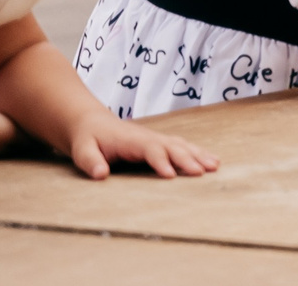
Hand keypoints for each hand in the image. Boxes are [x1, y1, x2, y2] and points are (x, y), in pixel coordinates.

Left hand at [58, 111, 218, 179]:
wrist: (92, 123)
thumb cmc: (88, 138)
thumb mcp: (82, 151)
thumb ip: (91, 162)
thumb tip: (100, 175)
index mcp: (132, 140)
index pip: (150, 149)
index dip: (161, 161)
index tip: (171, 175)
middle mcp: (149, 137)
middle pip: (172, 146)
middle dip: (188, 159)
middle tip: (203, 172)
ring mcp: (156, 138)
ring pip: (182, 145)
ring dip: (199, 154)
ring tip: (215, 166)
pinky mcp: (160, 142)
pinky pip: (182, 146)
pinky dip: (197, 152)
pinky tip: (210, 160)